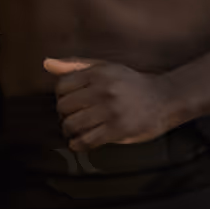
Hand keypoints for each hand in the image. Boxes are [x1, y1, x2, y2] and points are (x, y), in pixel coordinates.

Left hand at [43, 58, 177, 149]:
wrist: (163, 98)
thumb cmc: (130, 83)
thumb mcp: (105, 68)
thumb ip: (75, 65)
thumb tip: (46, 64)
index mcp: (98, 73)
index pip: (62, 86)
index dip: (61, 96)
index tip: (69, 102)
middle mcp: (103, 90)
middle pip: (64, 106)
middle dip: (64, 114)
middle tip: (72, 117)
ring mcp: (111, 111)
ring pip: (72, 125)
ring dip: (69, 131)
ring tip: (74, 130)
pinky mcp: (118, 130)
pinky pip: (86, 140)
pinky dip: (78, 144)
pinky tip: (79, 143)